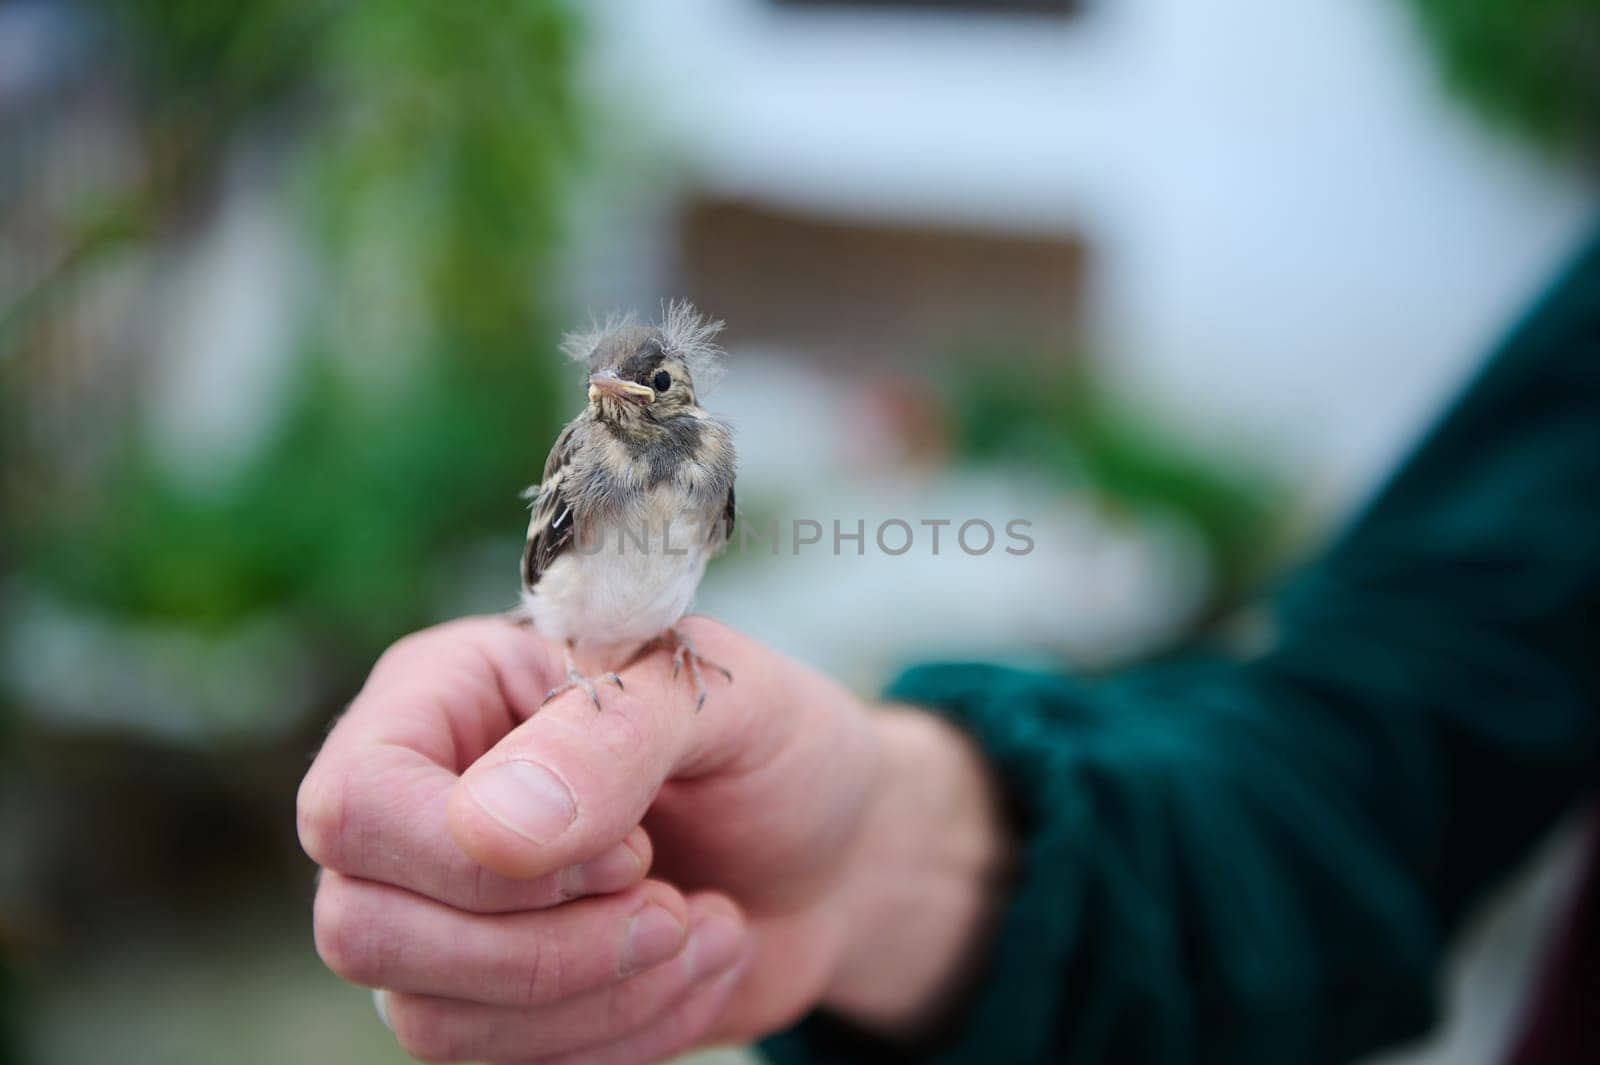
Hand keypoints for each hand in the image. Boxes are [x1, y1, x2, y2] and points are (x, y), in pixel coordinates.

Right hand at [298, 616, 1007, 1063]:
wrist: (839, 848)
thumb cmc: (775, 746)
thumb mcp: (719, 699)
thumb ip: (611, 733)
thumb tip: (491, 832)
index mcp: (449, 695)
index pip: (355, 803)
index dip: (477, 859)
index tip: (628, 849)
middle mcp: (423, 807)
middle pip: (364, 929)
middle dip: (543, 948)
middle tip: (670, 901)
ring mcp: (450, 913)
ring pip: (431, 1020)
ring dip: (600, 994)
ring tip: (704, 924)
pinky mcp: (499, 1002)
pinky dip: (629, 1034)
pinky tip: (699, 961)